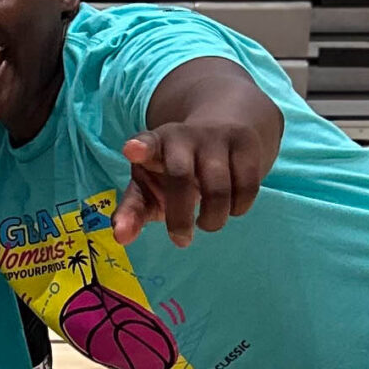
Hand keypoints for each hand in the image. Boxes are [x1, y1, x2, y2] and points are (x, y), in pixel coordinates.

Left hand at [116, 121, 267, 245]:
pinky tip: (230, 208)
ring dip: (213, 218)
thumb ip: (132, 211)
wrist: (223, 129)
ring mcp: (217, 137)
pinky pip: (247, 186)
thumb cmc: (175, 169)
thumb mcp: (149, 187)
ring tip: (207, 222)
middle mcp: (184, 136)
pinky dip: (238, 207)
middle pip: (181, 176)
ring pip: (218, 188)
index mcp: (154, 145)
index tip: (132, 150)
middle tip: (181, 240)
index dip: (140, 148)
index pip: (146, 144)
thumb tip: (121, 238)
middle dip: (180, 216)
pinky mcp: (247, 143)